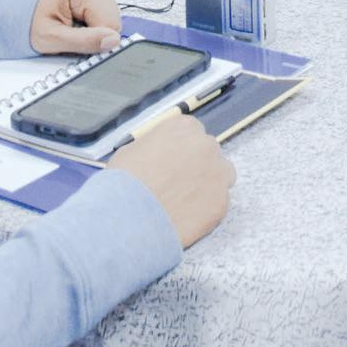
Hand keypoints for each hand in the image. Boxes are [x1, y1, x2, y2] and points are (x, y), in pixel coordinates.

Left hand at [29, 0, 121, 54]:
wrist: (20, 8)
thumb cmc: (31, 20)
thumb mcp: (52, 38)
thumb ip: (84, 41)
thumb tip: (112, 40)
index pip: (111, 25)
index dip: (94, 39)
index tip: (74, 37)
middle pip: (113, 20)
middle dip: (94, 32)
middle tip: (70, 30)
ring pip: (111, 18)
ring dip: (94, 27)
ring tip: (72, 23)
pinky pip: (105, 12)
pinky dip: (93, 20)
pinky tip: (77, 18)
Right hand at [107, 110, 235, 249]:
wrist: (128, 218)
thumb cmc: (123, 182)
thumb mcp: (133, 150)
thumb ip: (156, 146)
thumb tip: (160, 153)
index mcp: (185, 128)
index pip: (192, 132)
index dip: (182, 149)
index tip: (174, 162)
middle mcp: (207, 145)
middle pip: (209, 152)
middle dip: (197, 165)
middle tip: (179, 184)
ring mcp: (218, 174)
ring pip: (222, 175)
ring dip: (209, 183)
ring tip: (187, 201)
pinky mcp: (221, 203)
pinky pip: (219, 203)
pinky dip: (206, 210)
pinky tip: (187, 219)